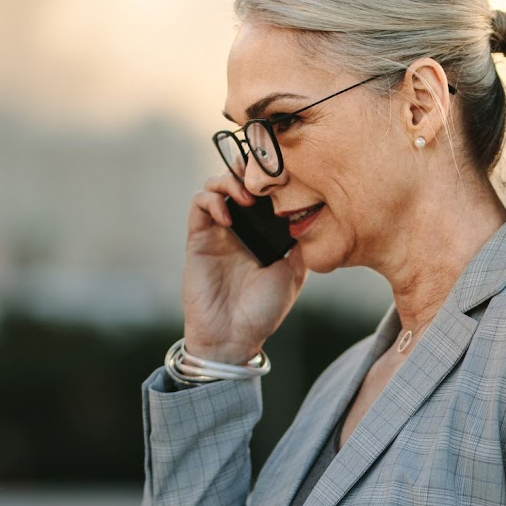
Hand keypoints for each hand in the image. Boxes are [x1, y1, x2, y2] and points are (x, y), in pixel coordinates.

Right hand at [182, 173, 307, 364]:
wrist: (234, 336)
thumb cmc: (264, 311)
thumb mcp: (293, 274)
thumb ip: (299, 242)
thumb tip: (307, 213)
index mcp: (264, 232)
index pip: (265, 192)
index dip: (271, 176)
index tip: (285, 172)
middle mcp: (241, 226)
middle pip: (238, 180)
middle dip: (248, 168)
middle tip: (261, 173)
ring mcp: (218, 230)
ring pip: (216, 185)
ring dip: (229, 182)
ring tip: (246, 197)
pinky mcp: (198, 237)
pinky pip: (199, 205)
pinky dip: (212, 200)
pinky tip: (228, 216)